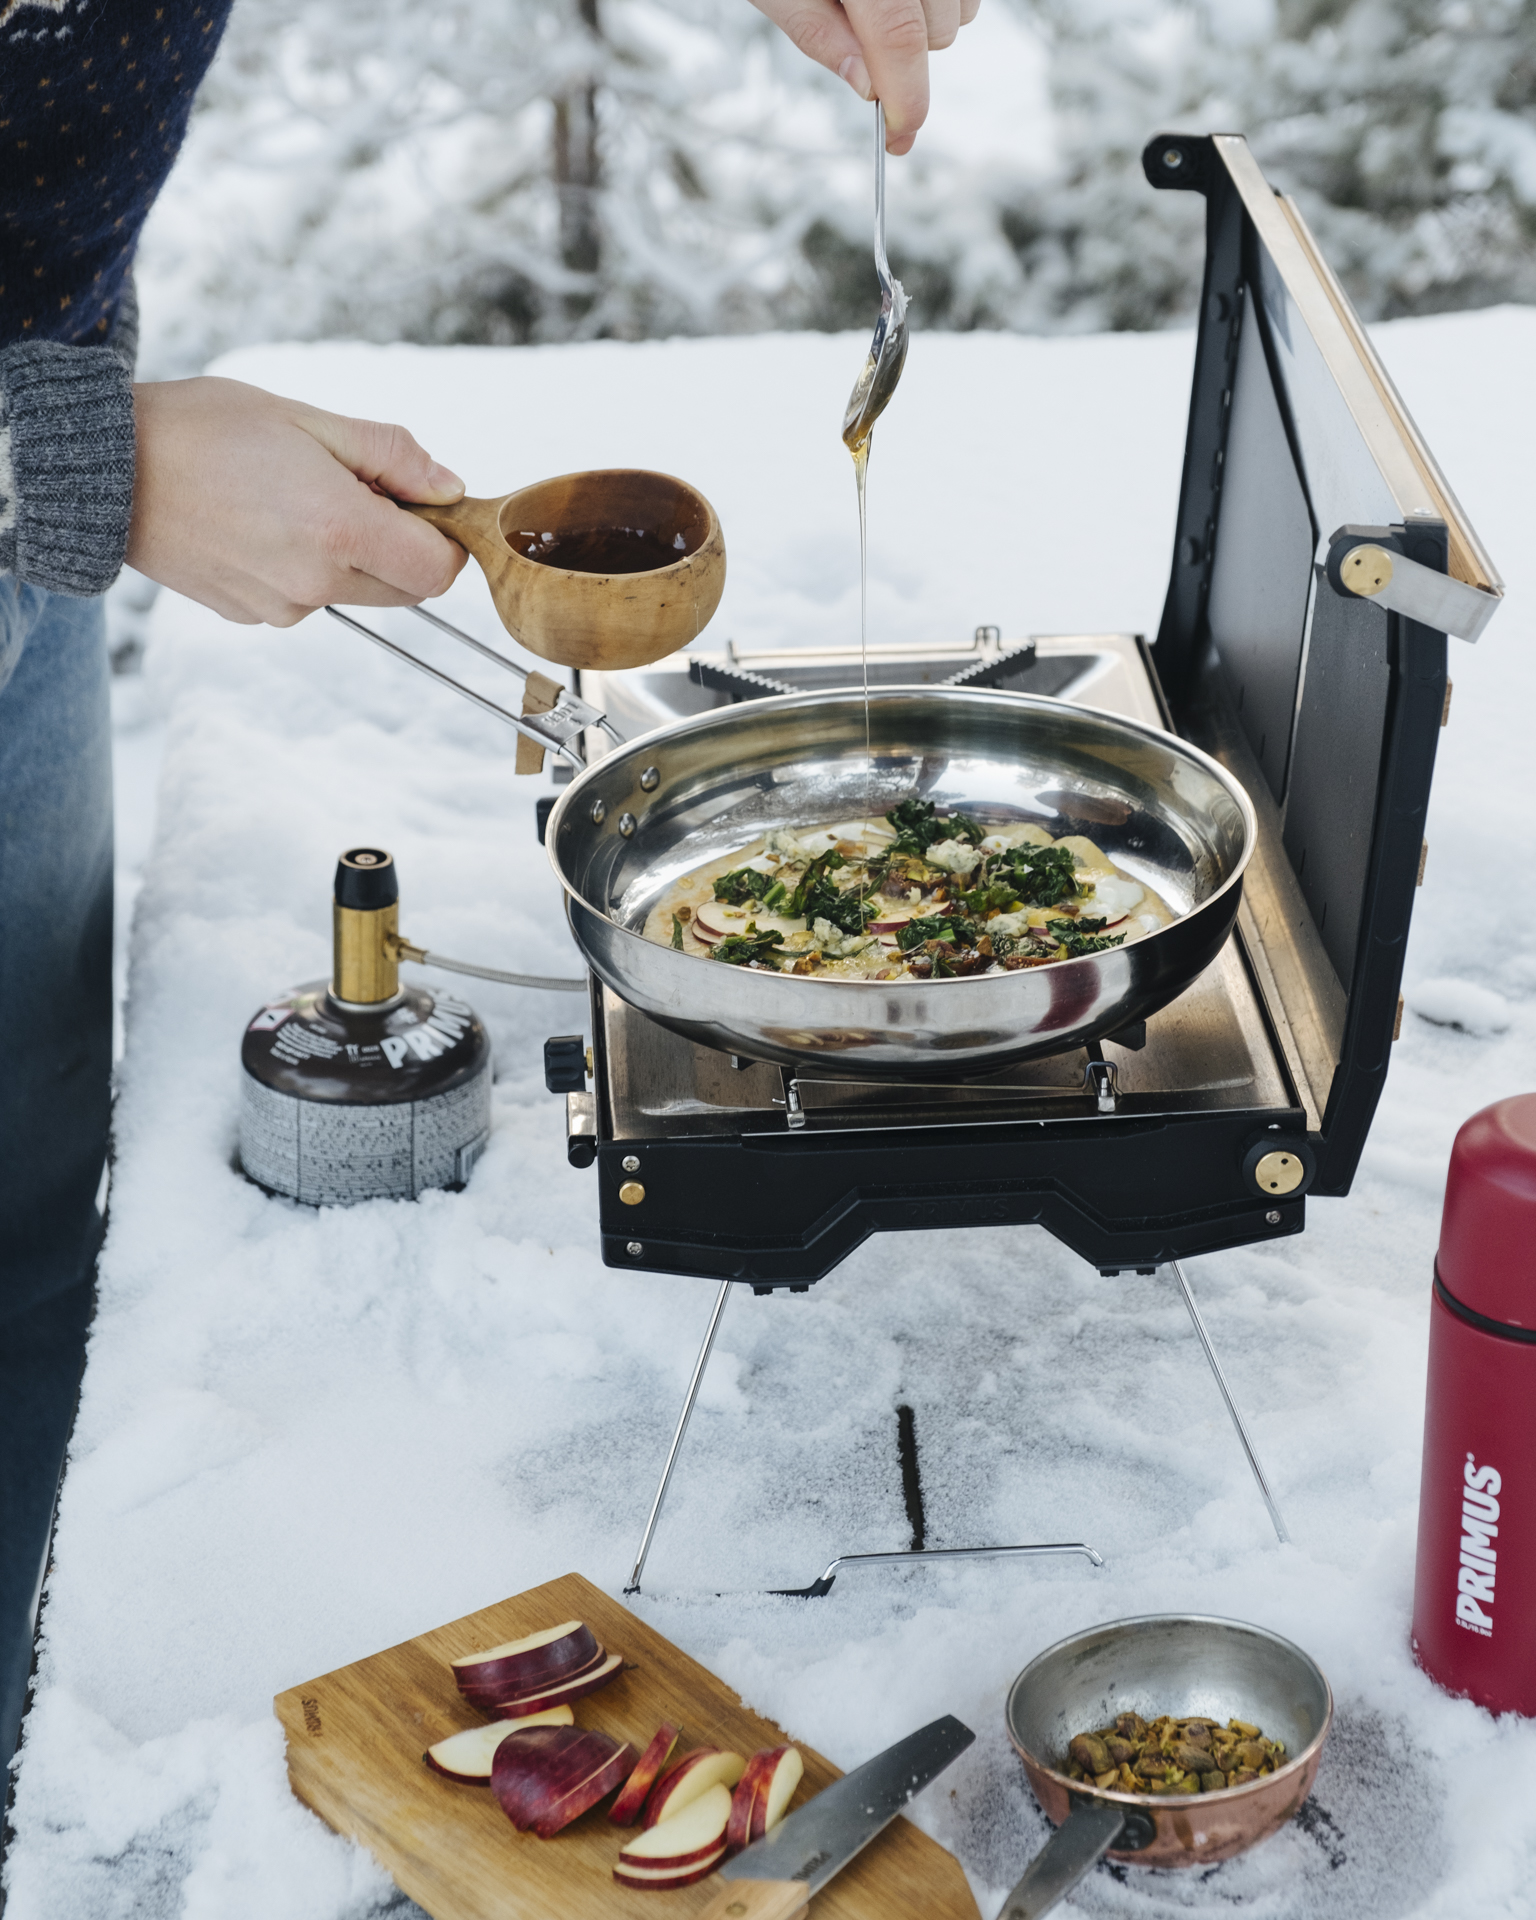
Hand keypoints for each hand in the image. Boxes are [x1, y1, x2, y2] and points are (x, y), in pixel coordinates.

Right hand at [128, 377, 468, 625]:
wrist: (103, 468)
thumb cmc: (202, 430)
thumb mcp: (306, 420)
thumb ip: (390, 456)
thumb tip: (449, 488)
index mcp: (340, 531)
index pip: (439, 570)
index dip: (444, 537)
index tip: (420, 503)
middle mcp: (315, 582)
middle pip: (406, 589)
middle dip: (400, 546)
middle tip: (354, 489)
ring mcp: (281, 607)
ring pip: (355, 594)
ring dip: (348, 556)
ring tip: (291, 499)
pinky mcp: (250, 615)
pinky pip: (306, 598)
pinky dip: (303, 566)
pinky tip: (260, 522)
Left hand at [748, 0, 979, 152]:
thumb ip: (818, 33)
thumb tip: (867, 88)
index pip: (898, 34)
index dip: (905, 97)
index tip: (900, 136)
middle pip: (939, 31)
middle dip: (905, 55)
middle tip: (862, 32)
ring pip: (962, 12)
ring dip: (927, 24)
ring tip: (881, 1)